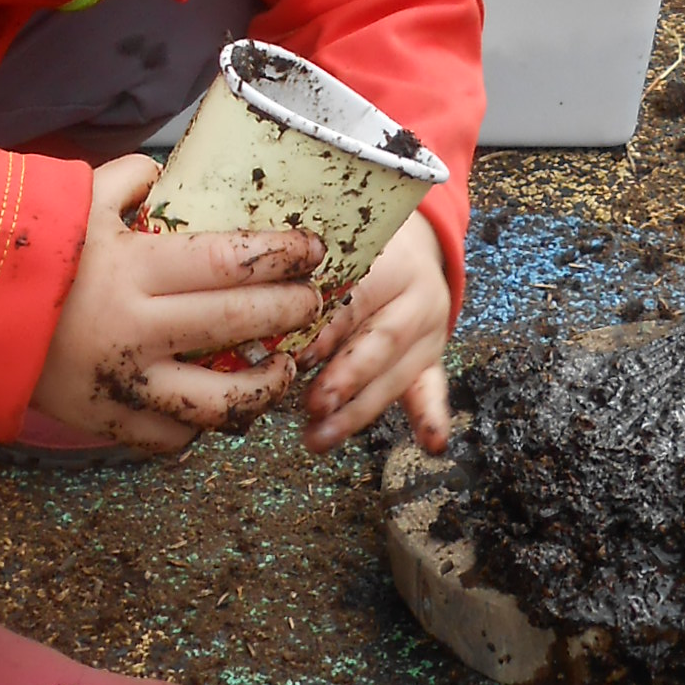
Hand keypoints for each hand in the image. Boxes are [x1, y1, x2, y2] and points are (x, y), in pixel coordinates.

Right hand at [28, 157, 323, 453]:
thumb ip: (126, 181)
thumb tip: (160, 171)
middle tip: (312, 302)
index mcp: (135, 268)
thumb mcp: (74, 198)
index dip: (283, 256)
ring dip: (262, 387)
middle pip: (239, 325)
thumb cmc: (20, 245)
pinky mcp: (102, 418)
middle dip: (290, 312)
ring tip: (281, 370)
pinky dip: (197, 428)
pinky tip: (215, 410)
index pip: (233, 261)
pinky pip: (167, 437)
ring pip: (217, 403)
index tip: (314, 252)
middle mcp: (137, 329)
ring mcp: (123, 382)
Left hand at [297, 210, 452, 455]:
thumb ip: (301, 269)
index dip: (329, 327)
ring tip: (321, 437)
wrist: (409, 240)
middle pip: (383, 339)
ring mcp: (429, 329)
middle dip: (347, 377)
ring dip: (360, 410)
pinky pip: (432, 387)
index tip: (296, 356)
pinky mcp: (432, 355)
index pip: (359, 295)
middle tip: (314, 405)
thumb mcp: (330, 243)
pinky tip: (432, 444)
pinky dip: (431, 417)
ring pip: (398, 373)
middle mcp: (417, 294)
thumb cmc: (352, 243)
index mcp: (390, 257)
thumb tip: (251, 301)